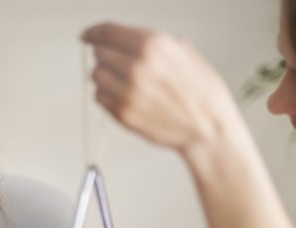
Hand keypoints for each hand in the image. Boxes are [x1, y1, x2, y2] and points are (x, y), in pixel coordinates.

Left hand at [82, 22, 233, 152]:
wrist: (208, 128)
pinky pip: (100, 98)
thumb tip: (126, 38)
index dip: (94, 32)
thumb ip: (152, 42)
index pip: (107, 32)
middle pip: (99, 53)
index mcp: (152, 45)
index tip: (87, 35)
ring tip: (127, 83)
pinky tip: (127, 97)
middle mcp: (136, 67)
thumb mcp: (183, 52)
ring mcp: (127, 92)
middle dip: (108, 56)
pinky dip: (108, 96)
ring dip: (106, 76)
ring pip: (96, 76)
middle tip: (122, 64)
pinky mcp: (122, 114)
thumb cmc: (201, 93)